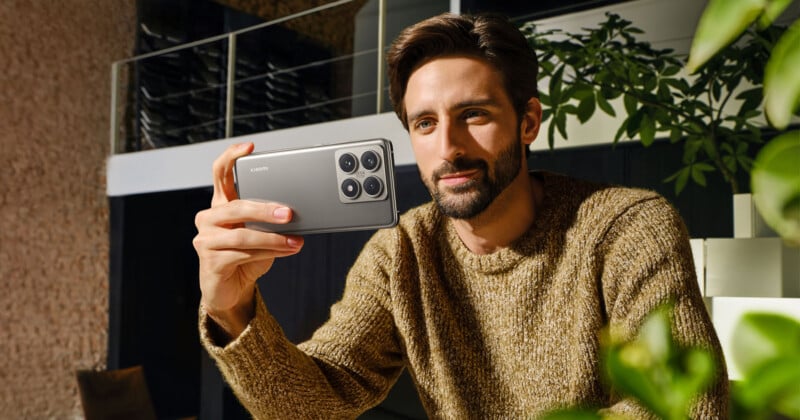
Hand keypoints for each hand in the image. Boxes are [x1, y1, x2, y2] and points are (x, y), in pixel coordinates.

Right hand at [193, 142, 303, 339]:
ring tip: (294, 241)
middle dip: (265, 209)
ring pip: (242, 234)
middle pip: (236, 206)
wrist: (231, 291)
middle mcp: (208, 218)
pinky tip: (287, 251)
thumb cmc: (246, 258)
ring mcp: (205, 239)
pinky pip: (243, 254)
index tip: (249, 147)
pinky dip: (269, 252)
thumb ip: (268, 221)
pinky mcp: (210, 260)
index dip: (231, 157)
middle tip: (289, 213)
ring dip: (273, 238)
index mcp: (220, 205)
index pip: (219, 174)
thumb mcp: (260, 234)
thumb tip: (294, 214)